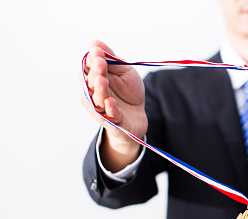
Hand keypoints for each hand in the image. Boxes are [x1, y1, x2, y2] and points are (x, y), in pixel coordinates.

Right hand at [79, 40, 146, 170]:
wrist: (138, 114)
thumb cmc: (127, 91)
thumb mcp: (123, 71)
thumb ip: (111, 59)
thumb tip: (94, 42)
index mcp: (93, 80)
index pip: (87, 69)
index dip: (91, 61)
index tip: (97, 52)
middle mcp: (92, 95)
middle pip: (89, 84)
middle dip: (94, 74)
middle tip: (100, 63)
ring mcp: (101, 110)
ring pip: (97, 101)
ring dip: (99, 90)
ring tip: (102, 80)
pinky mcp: (113, 123)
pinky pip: (110, 117)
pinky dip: (110, 110)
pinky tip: (110, 102)